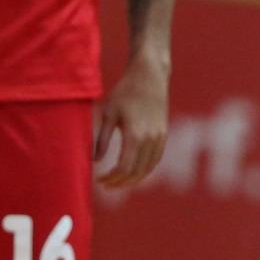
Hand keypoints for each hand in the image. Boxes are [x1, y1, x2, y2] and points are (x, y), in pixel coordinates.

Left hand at [94, 55, 169, 188]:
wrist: (149, 74)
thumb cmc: (126, 91)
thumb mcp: (109, 113)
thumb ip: (102, 139)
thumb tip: (95, 161)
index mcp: (135, 135)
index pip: (124, 168)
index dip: (111, 178)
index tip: (99, 180)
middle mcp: (151, 138)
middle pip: (136, 172)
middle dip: (120, 182)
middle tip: (106, 185)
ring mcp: (160, 136)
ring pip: (148, 168)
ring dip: (133, 179)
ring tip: (118, 181)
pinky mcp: (164, 133)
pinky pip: (156, 159)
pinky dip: (145, 169)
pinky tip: (134, 170)